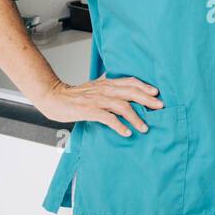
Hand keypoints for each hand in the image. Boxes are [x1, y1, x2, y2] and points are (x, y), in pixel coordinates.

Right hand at [38, 75, 161, 135]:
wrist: (54, 98)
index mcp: (107, 83)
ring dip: (136, 117)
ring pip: (122, 106)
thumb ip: (109, 90)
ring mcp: (97, 100)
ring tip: (145, 127)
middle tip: (160, 107)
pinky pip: (108, 118)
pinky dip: (119, 125)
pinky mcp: (89, 110)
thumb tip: (125, 95)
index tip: (156, 93)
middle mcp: (104, 89)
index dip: (144, 86)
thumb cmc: (75, 96)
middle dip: (147, 100)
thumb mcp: (95, 88)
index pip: (130, 81)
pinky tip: (127, 132)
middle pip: (131, 92)